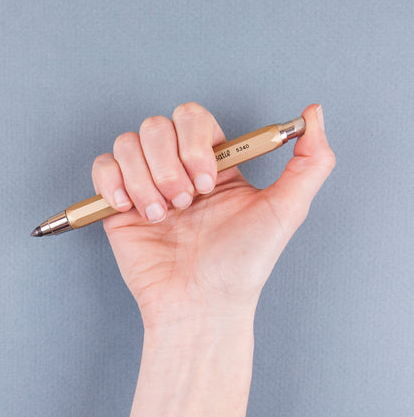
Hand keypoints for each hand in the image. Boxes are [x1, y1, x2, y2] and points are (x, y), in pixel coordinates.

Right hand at [92, 102, 334, 330]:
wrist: (200, 305)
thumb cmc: (242, 264)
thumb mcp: (286, 210)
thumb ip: (312, 161)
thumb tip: (314, 112)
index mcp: (213, 163)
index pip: (192, 118)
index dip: (194, 142)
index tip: (207, 183)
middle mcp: (178, 168)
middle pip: (156, 126)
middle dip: (168, 165)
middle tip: (185, 203)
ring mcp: (146, 184)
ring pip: (128, 143)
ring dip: (145, 180)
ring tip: (162, 216)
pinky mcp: (118, 204)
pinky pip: (102, 168)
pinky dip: (113, 184)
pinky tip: (132, 209)